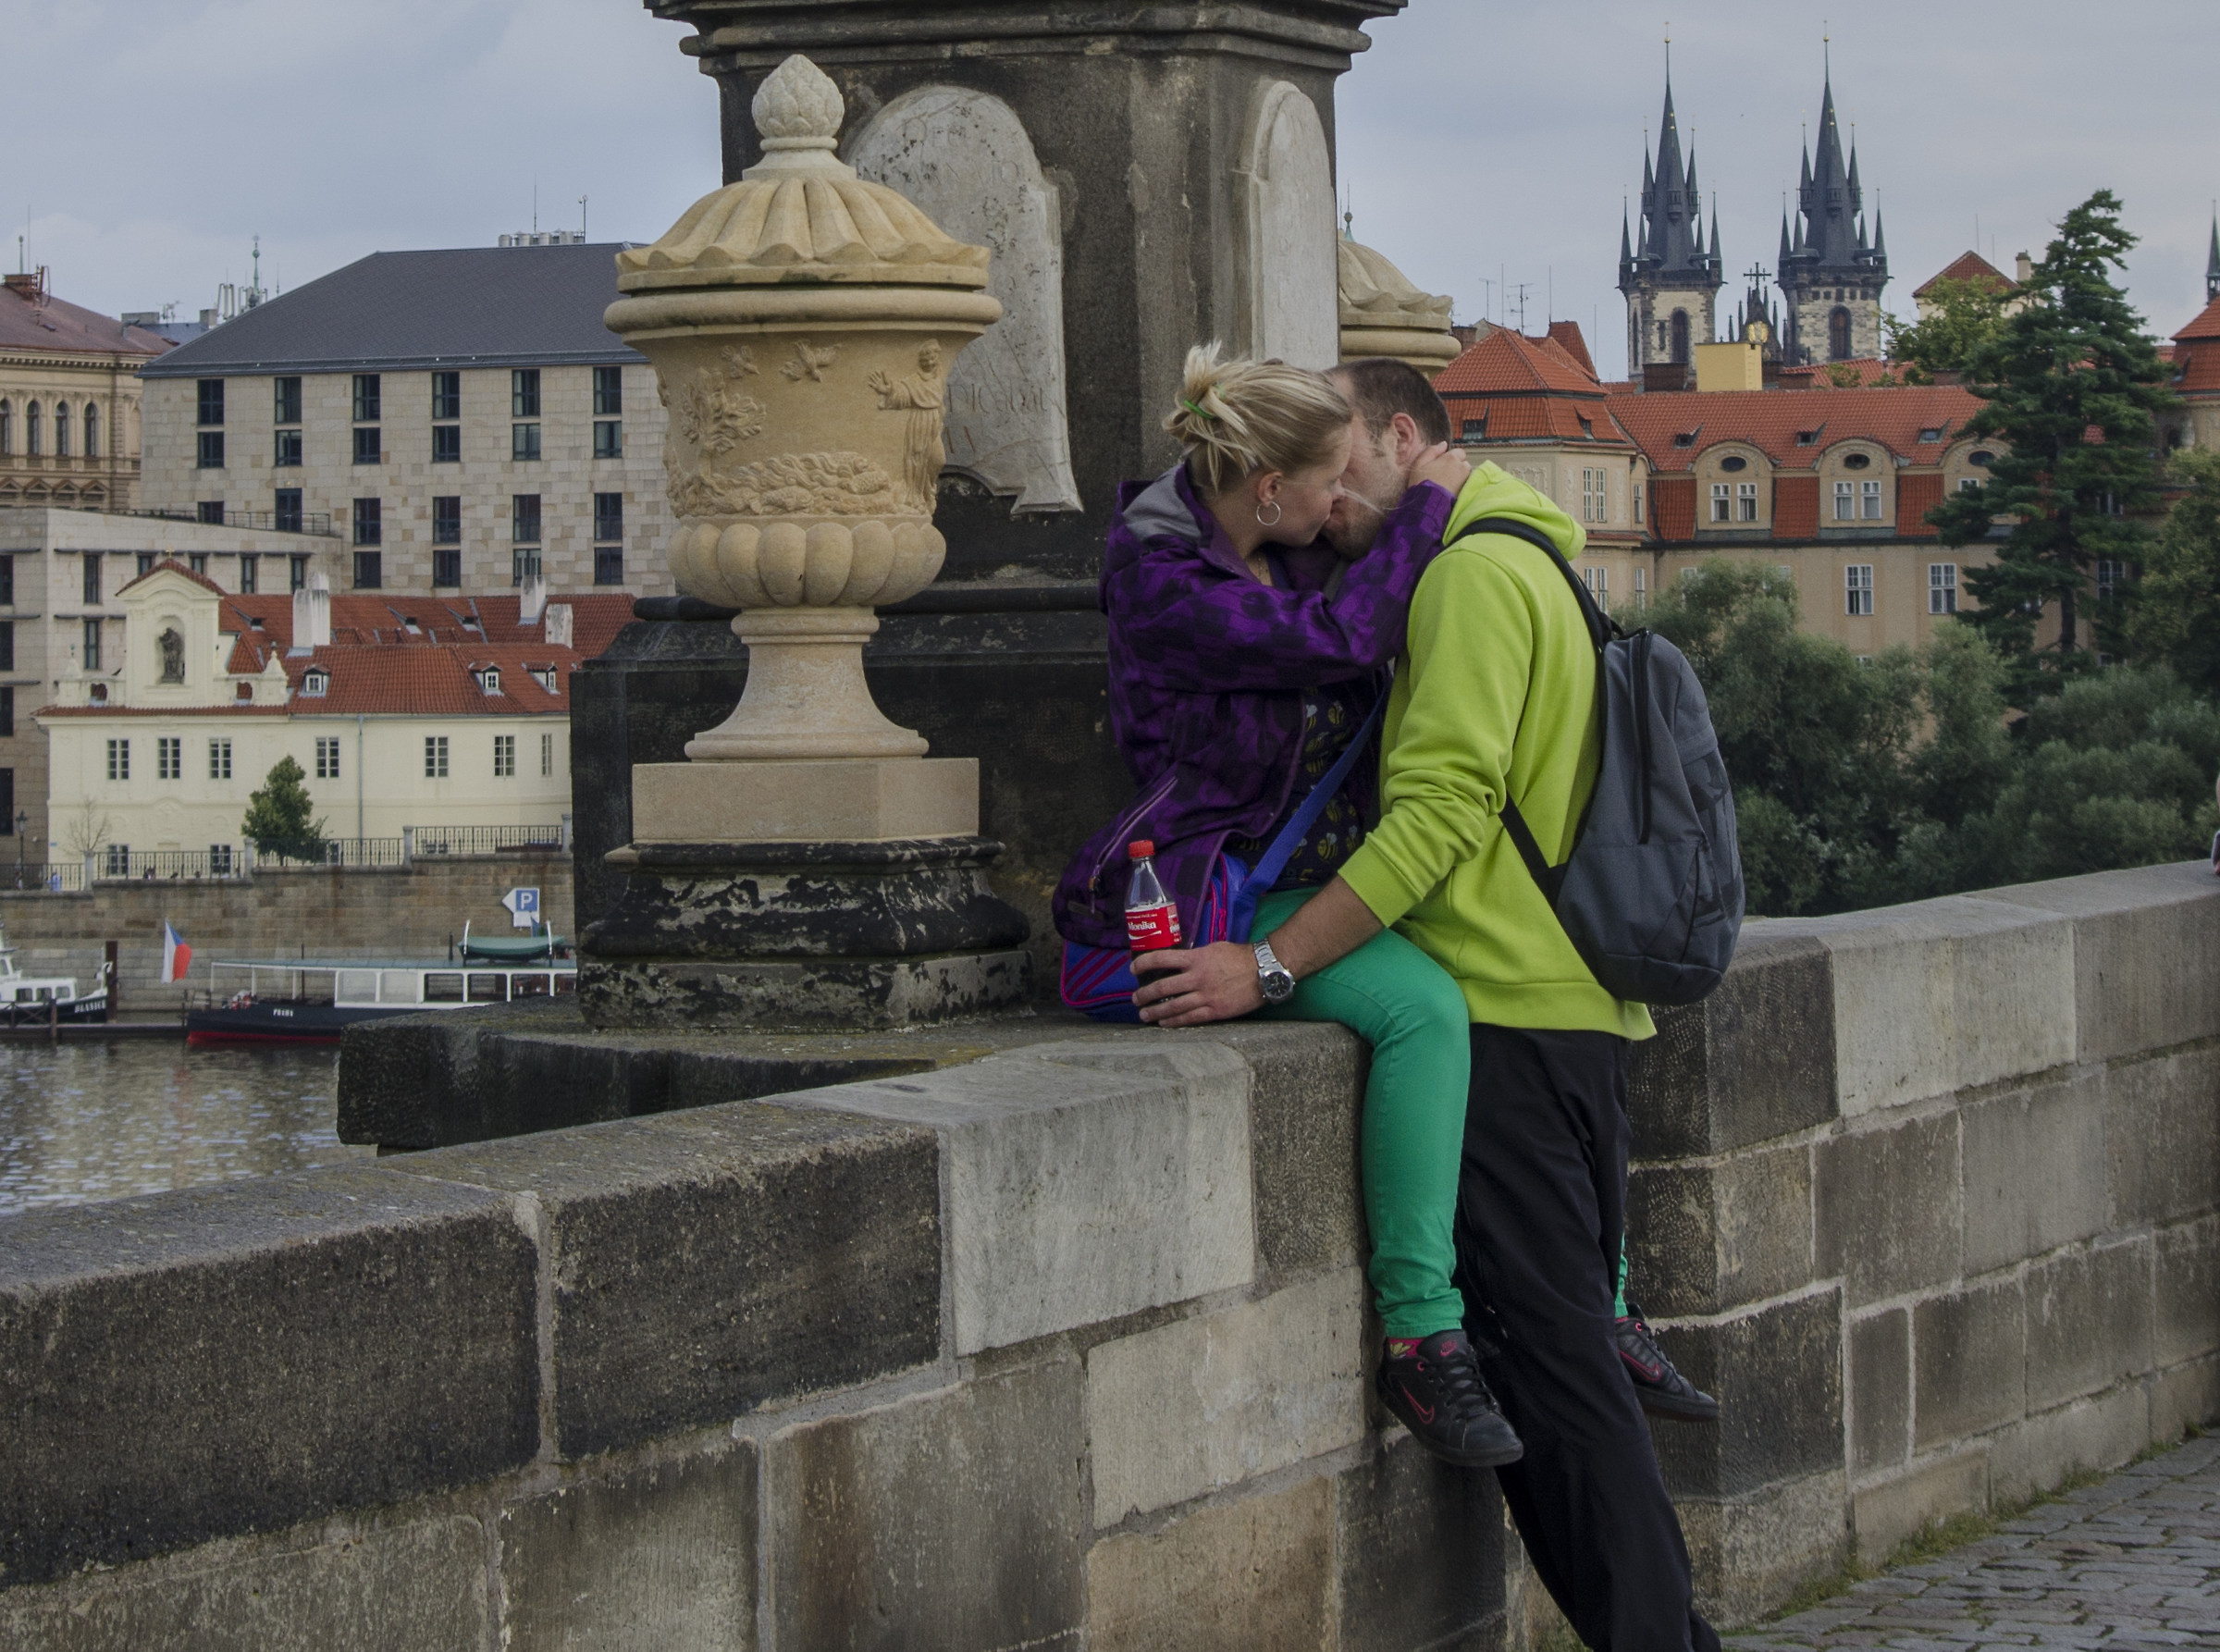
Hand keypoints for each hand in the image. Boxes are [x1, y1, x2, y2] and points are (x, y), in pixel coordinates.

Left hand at [1132, 941, 1264, 1026]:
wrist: (1264, 971)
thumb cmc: (1240, 957)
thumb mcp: (1214, 948)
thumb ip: (1196, 956)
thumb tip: (1180, 961)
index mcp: (1196, 958)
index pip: (1162, 958)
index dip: (1144, 963)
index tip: (1133, 969)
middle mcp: (1197, 977)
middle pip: (1163, 986)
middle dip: (1145, 994)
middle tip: (1135, 999)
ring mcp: (1206, 995)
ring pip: (1173, 1005)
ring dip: (1155, 1011)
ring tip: (1144, 1015)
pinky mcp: (1215, 1010)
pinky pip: (1190, 1018)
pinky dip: (1174, 1021)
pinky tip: (1163, 1023)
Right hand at [1409, 442, 1469, 496]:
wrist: (1427, 504)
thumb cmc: (1421, 483)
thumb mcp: (1419, 462)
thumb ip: (1432, 450)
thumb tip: (1443, 444)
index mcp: (1451, 458)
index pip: (1459, 452)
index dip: (1451, 457)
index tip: (1442, 463)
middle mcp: (1461, 467)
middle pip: (1463, 462)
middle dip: (1457, 466)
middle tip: (1444, 473)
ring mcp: (1465, 479)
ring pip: (1465, 473)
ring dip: (1459, 475)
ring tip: (1447, 482)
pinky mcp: (1465, 491)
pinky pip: (1466, 483)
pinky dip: (1460, 484)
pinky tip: (1450, 489)